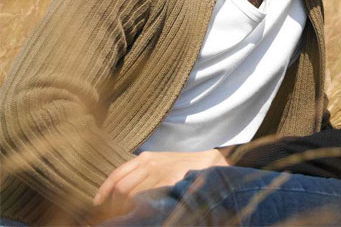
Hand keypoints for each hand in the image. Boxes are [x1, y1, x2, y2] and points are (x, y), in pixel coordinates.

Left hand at [93, 149, 227, 214]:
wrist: (209, 162)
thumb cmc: (183, 165)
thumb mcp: (160, 163)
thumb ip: (143, 172)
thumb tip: (122, 192)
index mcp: (145, 158)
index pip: (116, 174)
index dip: (104, 190)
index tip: (97, 203)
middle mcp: (149, 163)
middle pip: (121, 188)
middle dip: (115, 205)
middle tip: (116, 216)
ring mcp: (160, 171)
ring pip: (132, 195)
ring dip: (127, 209)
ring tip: (129, 216)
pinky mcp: (169, 181)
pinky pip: (148, 198)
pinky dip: (142, 207)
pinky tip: (143, 211)